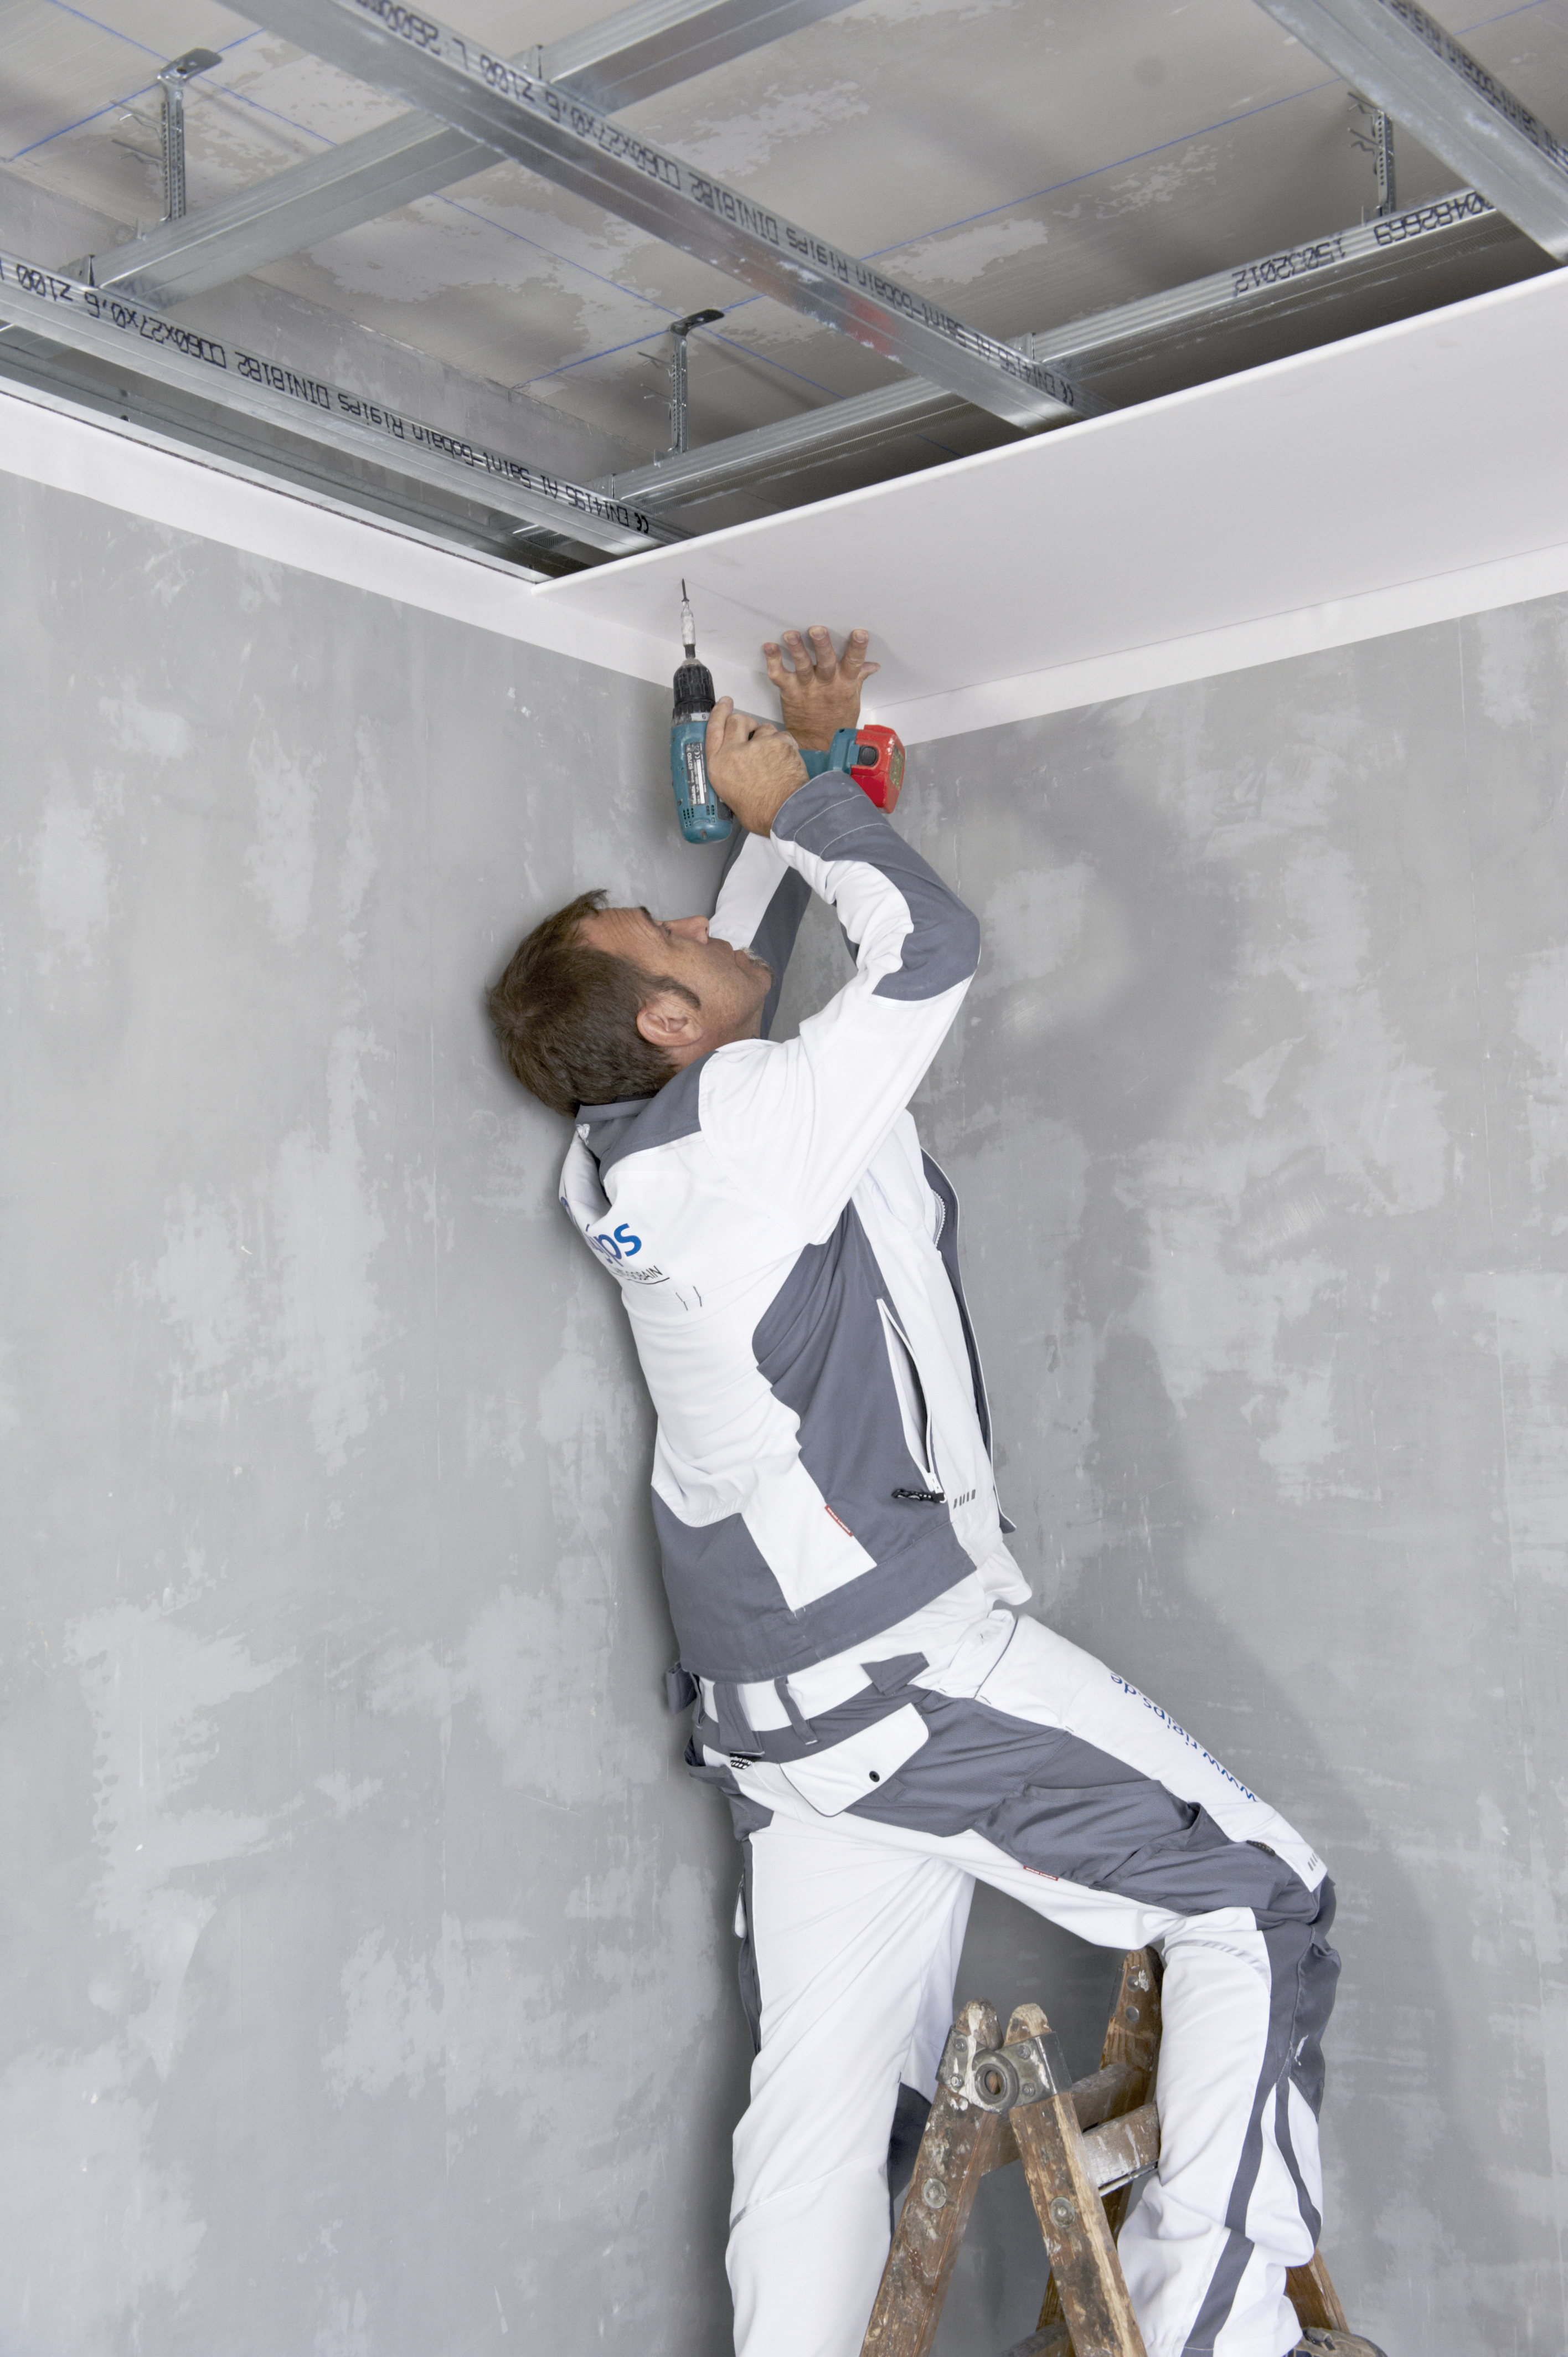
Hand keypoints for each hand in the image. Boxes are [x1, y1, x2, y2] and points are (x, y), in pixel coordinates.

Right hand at [705, 698, 807, 834]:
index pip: (713, 730)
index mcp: (718, 766)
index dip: (719, 714)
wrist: (786, 815)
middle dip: (745, 723)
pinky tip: (787, 761)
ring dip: (768, 738)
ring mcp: (757, 745)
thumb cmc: (761, 813)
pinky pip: (783, 736)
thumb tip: (738, 770)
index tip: (724, 704)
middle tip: (752, 730)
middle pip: (737, 721)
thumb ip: (731, 776)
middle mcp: (734, 752)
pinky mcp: (778, 743)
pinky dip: (786, 746)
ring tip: (774, 760)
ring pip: (764, 728)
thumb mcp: (731, 798)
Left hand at [762, 625, 879, 751]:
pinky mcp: (790, 692)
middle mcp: (826, 684)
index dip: (857, 648)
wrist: (817, 743)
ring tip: (791, 634)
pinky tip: (769, 647)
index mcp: (844, 684)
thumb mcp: (852, 698)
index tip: (859, 633)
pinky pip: (779, 676)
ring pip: (802, 666)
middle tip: (817, 630)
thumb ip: (858, 677)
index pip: (854, 663)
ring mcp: (807, 688)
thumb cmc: (836, 720)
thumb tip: (872, 664)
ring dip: (796, 649)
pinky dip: (773, 661)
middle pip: (825, 662)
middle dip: (822, 645)